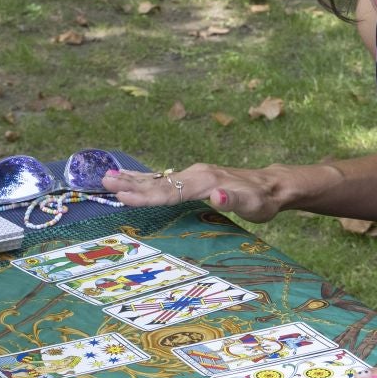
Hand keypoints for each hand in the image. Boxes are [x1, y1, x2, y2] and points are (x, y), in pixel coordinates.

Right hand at [103, 163, 283, 224]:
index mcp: (204, 180)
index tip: (123, 196)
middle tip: (104, 181)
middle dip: (130, 183)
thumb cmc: (262, 199)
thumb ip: (234, 199)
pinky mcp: (195, 178)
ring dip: (133, 179)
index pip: (169, 191)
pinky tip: (134, 181)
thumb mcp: (253, 204)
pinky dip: (147, 180)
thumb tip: (217, 195)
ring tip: (108, 176)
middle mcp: (196, 174)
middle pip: (158, 182)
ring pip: (159, 178)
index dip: (145, 196)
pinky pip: (166, 180)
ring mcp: (194, 174)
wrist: (272, 186)